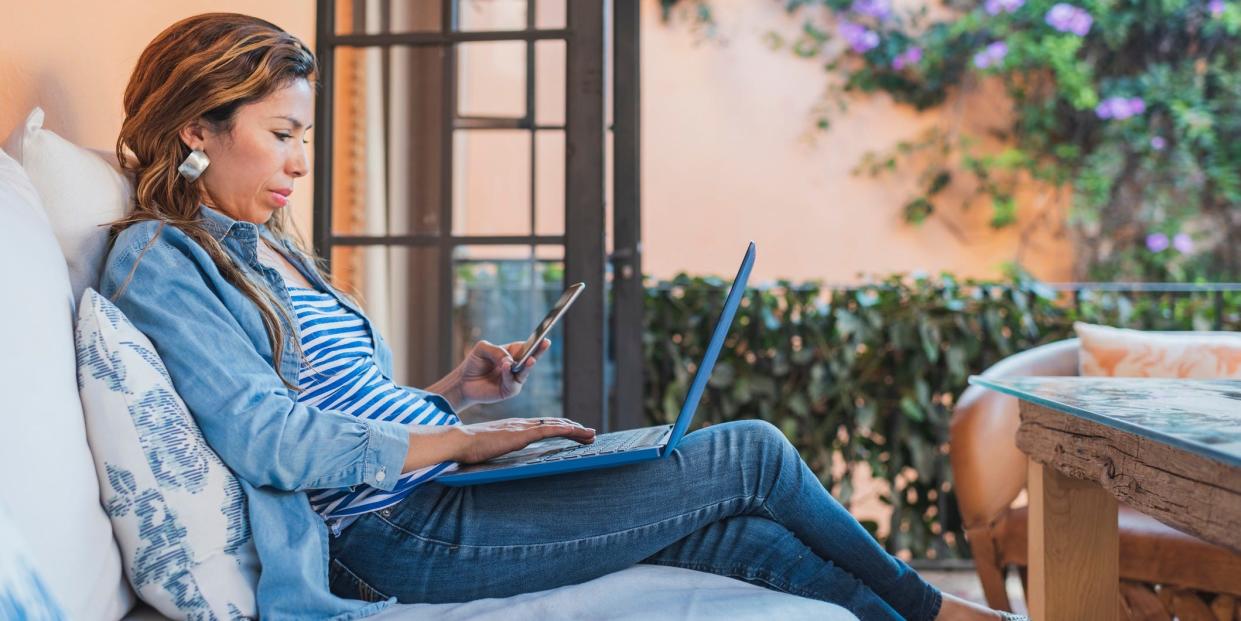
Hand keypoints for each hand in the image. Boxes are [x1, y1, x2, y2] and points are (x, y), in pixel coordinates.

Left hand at [452, 338, 551, 408]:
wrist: (463, 381)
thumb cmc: (474, 363)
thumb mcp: (482, 349)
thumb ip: (496, 351)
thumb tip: (509, 360)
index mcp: (512, 353)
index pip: (526, 346)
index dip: (534, 342)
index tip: (543, 338)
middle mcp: (516, 366)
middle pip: (531, 358)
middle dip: (539, 351)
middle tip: (545, 343)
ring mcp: (514, 379)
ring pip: (525, 371)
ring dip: (527, 365)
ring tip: (530, 359)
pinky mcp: (509, 390)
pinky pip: (512, 382)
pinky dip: (509, 374)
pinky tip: (506, 366)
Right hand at [452, 417, 594, 463]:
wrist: (458, 441)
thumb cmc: (468, 448)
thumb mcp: (488, 448)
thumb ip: (498, 448)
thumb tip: (499, 455)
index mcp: (514, 428)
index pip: (542, 425)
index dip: (560, 428)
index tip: (573, 432)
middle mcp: (521, 424)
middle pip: (553, 424)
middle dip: (573, 429)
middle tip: (589, 433)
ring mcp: (522, 427)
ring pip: (556, 426)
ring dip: (576, 430)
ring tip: (591, 434)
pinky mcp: (522, 434)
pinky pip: (549, 430)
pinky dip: (566, 430)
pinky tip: (578, 432)